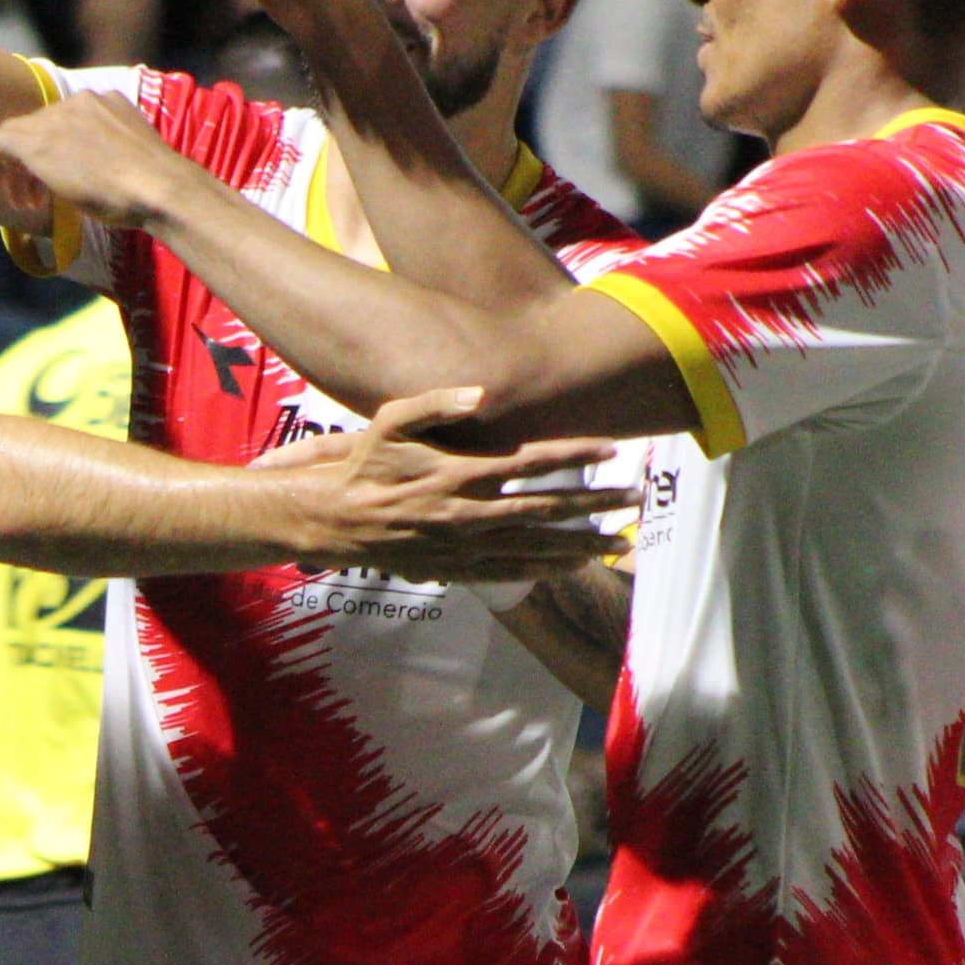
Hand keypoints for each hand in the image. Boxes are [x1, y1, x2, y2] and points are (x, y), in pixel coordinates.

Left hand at [0, 93, 203, 234]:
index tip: (55, 180)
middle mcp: (77, 102)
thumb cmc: (152, 183)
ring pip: (17, 133)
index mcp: (103, 101)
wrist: (156, 187)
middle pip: (37, 125)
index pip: (61, 119)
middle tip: (34, 197)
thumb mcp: (130, 155)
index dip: (53, 150)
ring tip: (23, 201)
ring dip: (16, 169)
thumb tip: (97, 168)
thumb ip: (109, 150)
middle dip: (32, 163)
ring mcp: (55, 120)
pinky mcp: (35, 142)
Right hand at [263, 391, 629, 578]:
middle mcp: (467, 511)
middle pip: (547, 508)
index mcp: (458, 472)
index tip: (614, 450)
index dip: (576, 454)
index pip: (532, 461)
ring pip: (535, 545)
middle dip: (596, 504)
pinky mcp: (454, 568)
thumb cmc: (362, 465)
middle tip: (636, 500)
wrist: (329, 521)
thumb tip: (482, 393)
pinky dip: (544, 570)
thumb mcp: (389, 420)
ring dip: (579, 544)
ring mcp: (463, 544)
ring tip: (617, 542)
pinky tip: (572, 566)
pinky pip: (508, 571)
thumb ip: (436, 402)